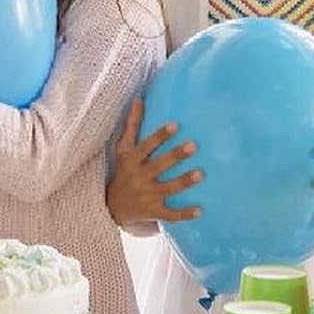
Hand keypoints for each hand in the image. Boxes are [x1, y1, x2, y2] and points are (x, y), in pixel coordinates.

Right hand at [106, 98, 201, 225]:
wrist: (113, 206)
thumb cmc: (123, 171)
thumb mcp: (123, 149)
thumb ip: (132, 125)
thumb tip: (139, 98)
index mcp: (133, 160)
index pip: (146, 146)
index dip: (160, 136)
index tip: (175, 124)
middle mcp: (140, 177)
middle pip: (158, 165)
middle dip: (175, 156)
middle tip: (193, 146)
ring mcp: (147, 195)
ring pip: (168, 189)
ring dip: (183, 182)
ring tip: (200, 174)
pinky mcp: (154, 211)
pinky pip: (170, 215)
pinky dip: (184, 214)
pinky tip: (200, 210)